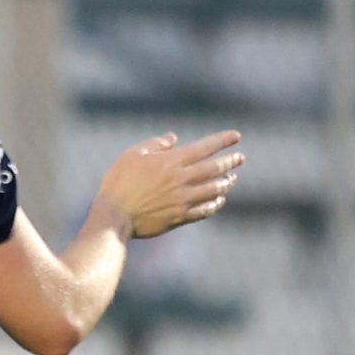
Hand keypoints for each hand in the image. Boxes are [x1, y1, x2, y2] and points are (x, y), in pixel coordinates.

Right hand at [97, 130, 243, 239]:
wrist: (113, 216)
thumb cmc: (118, 183)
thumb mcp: (131, 155)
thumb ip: (155, 144)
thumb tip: (173, 138)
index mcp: (170, 162)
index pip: (204, 147)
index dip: (222, 140)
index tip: (236, 137)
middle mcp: (181, 180)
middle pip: (215, 168)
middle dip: (231, 161)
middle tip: (240, 158)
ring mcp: (182, 200)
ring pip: (214, 189)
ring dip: (226, 182)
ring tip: (231, 179)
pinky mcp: (179, 217)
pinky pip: (205, 210)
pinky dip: (215, 204)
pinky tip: (219, 200)